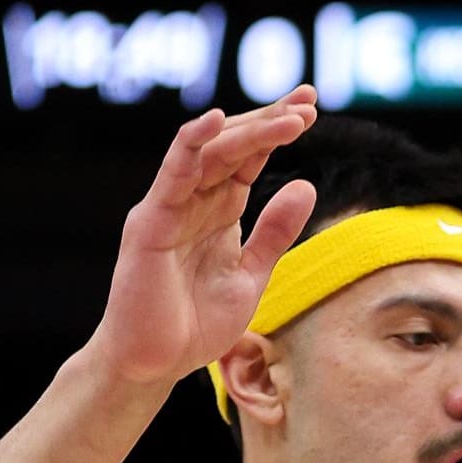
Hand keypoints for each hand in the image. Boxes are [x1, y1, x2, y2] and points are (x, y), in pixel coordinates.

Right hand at [85, 86, 320, 388]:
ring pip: (208, 153)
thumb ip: (275, 233)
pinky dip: (191, 145)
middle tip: (309, 99)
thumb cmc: (195, 323)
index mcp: (217, 212)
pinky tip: (215, 122)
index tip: (311, 110)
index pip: (248, 160)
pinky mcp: (150, 223)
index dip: (276, 132)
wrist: (154, 363)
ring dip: (249, 131)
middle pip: (231, 147)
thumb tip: (306, 185)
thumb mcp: (251, 274)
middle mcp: (192, 202)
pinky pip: (171, 175)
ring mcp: (169, 208)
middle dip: (270, 120)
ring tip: (290, 115)